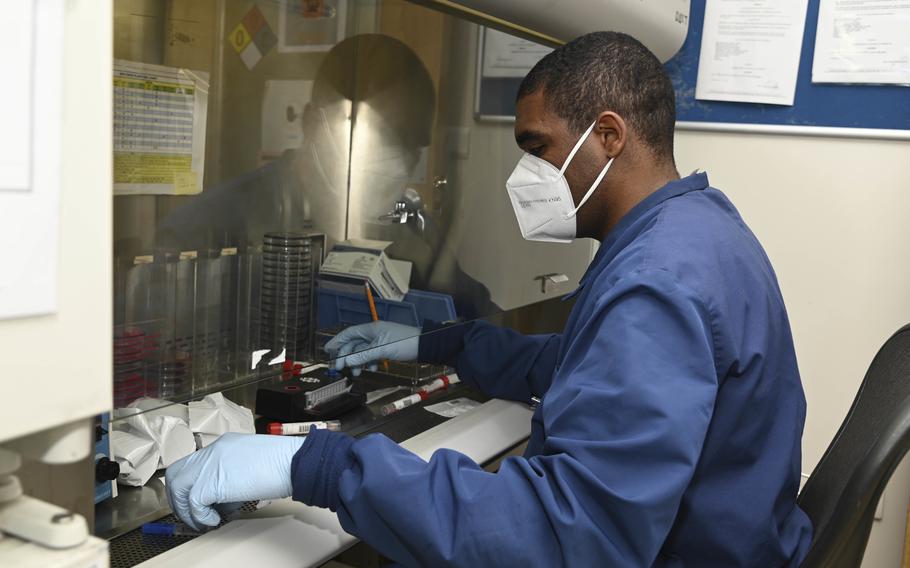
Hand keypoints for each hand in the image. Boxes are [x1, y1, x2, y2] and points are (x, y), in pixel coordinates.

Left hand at [165, 433, 304, 529]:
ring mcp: (210, 466)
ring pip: (178, 488)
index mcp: (222, 445)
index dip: (190, 486)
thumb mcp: (251, 463)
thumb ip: (231, 476)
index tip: (199, 503)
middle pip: (177, 474)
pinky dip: (200, 516)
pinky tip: (214, 520)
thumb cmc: (283, 463)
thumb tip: (221, 501)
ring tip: (203, 521)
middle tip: (193, 514)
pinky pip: (193, 504)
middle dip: (180, 499)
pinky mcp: (212, 483)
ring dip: (187, 510)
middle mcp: (211, 451)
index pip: (191, 464)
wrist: (293, 462)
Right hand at [325, 321, 419, 375]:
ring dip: (358, 361)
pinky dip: (370, 361)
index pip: (349, 333)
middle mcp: (375, 333)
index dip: (337, 341)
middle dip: (347, 355)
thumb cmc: (406, 343)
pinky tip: (372, 369)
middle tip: (340, 368)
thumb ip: (363, 355)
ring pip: (364, 350)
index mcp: (371, 329)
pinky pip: (373, 354)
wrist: (426, 345)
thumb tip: (347, 361)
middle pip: (355, 343)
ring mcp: (381, 340)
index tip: (328, 350)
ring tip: (356, 372)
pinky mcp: (388, 347)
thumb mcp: (382, 350)